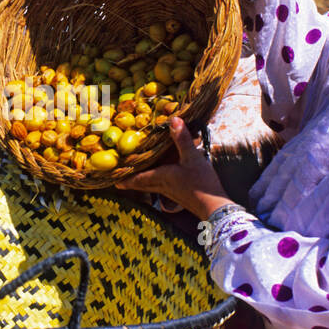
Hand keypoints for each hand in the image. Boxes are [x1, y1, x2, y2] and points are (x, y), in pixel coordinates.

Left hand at [115, 117, 233, 219]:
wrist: (215, 207)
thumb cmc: (201, 184)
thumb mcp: (192, 158)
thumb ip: (182, 139)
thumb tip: (173, 120)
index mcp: (161, 177)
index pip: (138, 178)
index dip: (125, 178)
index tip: (113, 179)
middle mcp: (162, 186)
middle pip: (141, 184)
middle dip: (130, 181)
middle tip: (118, 180)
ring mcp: (171, 193)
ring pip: (151, 187)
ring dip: (142, 182)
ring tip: (135, 178)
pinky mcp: (180, 196)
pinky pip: (162, 188)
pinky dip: (156, 182)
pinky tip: (162, 180)